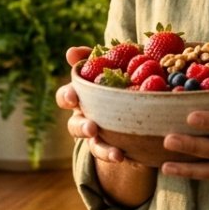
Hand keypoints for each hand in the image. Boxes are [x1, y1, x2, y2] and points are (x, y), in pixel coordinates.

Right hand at [55, 45, 128, 163]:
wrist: (142, 103)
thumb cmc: (119, 78)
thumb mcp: (111, 63)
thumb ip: (92, 57)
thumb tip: (70, 52)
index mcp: (82, 97)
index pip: (66, 96)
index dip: (66, 97)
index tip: (73, 97)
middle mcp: (86, 118)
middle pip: (74, 126)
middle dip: (82, 128)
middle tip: (92, 128)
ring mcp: (100, 137)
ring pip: (95, 146)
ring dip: (103, 150)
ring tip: (116, 154)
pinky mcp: (116, 148)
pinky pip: (116, 155)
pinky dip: (123, 157)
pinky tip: (134, 157)